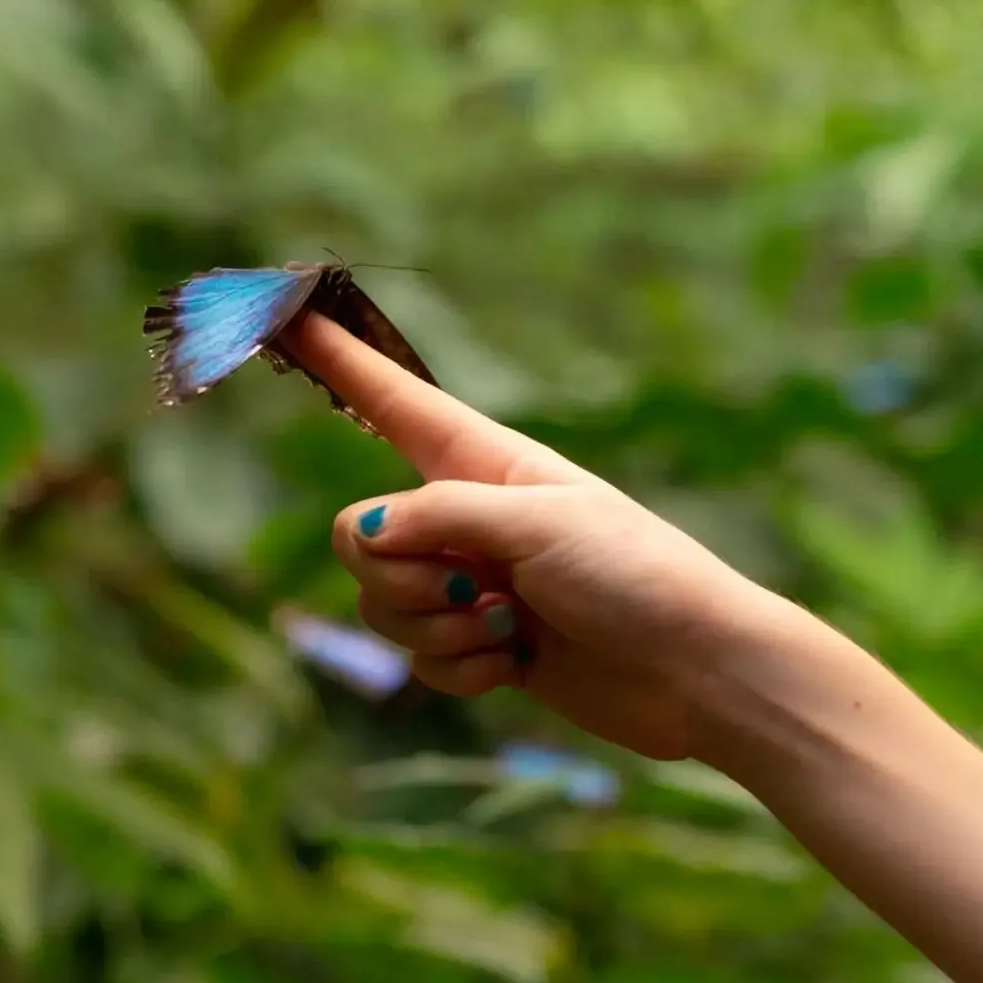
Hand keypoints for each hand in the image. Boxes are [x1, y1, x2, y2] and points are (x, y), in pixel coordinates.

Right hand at [285, 315, 782, 760]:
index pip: (395, 403)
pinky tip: (514, 665)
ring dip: (436, 630)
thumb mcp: (536, 525)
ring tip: (508, 627)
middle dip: (399, 576)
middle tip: (473, 586)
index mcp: (490, 463)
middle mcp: (473, 517)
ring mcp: (475, 583)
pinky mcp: (484, 647)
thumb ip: (436, 517)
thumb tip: (359, 531)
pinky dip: (459, 671)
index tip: (285, 312)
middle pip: (361, 536)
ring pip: (383, 605)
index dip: (342, 360)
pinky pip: (420, 661)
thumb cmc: (636, 575)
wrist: (697, 669)